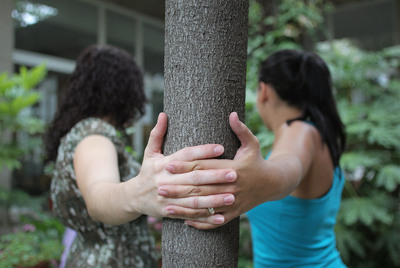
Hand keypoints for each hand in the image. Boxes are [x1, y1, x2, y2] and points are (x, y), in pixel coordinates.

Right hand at [132, 113, 236, 225]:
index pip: (186, 156)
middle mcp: (166, 181)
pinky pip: (190, 215)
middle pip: (194, 179)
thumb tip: (163, 114)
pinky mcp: (170, 212)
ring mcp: (168, 198)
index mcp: (163, 164)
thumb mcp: (149, 153)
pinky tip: (221, 216)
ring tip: (232, 196)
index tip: (221, 148)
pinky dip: (206, 218)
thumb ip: (157, 134)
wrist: (132, 198)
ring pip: (194, 199)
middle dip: (215, 176)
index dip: (203, 151)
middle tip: (234, 173)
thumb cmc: (146, 172)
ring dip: (214, 199)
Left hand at [159, 112, 267, 228]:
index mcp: (233, 168)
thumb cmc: (258, 161)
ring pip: (205, 206)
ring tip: (166, 205)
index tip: (168, 164)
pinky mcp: (234, 213)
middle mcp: (231, 186)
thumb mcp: (252, 144)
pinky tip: (186, 221)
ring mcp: (232, 201)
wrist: (272, 184)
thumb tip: (232, 114)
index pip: (204, 166)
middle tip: (160, 187)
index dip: (185, 165)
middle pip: (200, 188)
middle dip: (179, 188)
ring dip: (185, 207)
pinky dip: (201, 222)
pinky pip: (215, 220)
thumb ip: (241, 129)